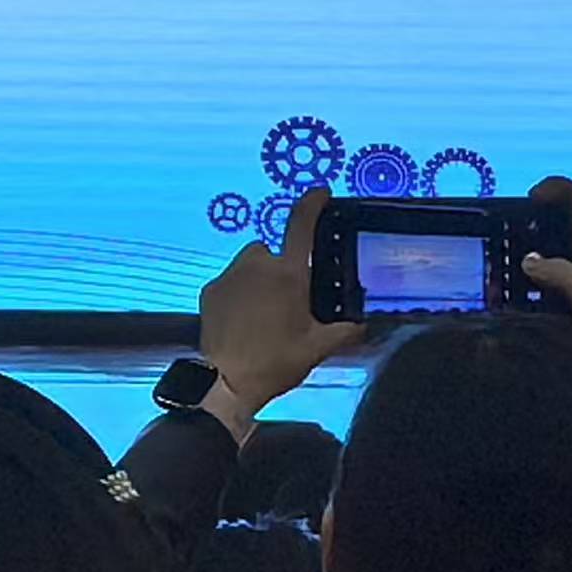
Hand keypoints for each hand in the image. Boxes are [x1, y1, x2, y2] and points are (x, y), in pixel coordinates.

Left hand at [197, 190, 362, 425]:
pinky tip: (243, 321)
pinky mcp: (210, 289)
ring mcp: (229, 275)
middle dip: (282, 269)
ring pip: (250, 265)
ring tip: (265, 314)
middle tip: (289, 303)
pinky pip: (231, 282)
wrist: (227, 379)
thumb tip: (362, 325)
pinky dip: (238, 293)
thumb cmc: (276, 361)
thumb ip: (344, 331)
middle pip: (274, 253)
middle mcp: (256, 265)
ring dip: (259, 279)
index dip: (312, 204)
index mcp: (288, 274)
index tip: (321, 192)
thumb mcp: (318, 348)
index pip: (301, 226)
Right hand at [520, 178, 571, 407]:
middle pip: (560, 221)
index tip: (532, 197)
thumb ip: (558, 272)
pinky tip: (506, 296)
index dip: (559, 188)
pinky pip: (543, 278)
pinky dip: (523, 279)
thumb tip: (529, 259)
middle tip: (507, 232)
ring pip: (548, 251)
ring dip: (523, 252)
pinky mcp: (569, 300)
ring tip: (499, 268)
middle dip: (531, 220)